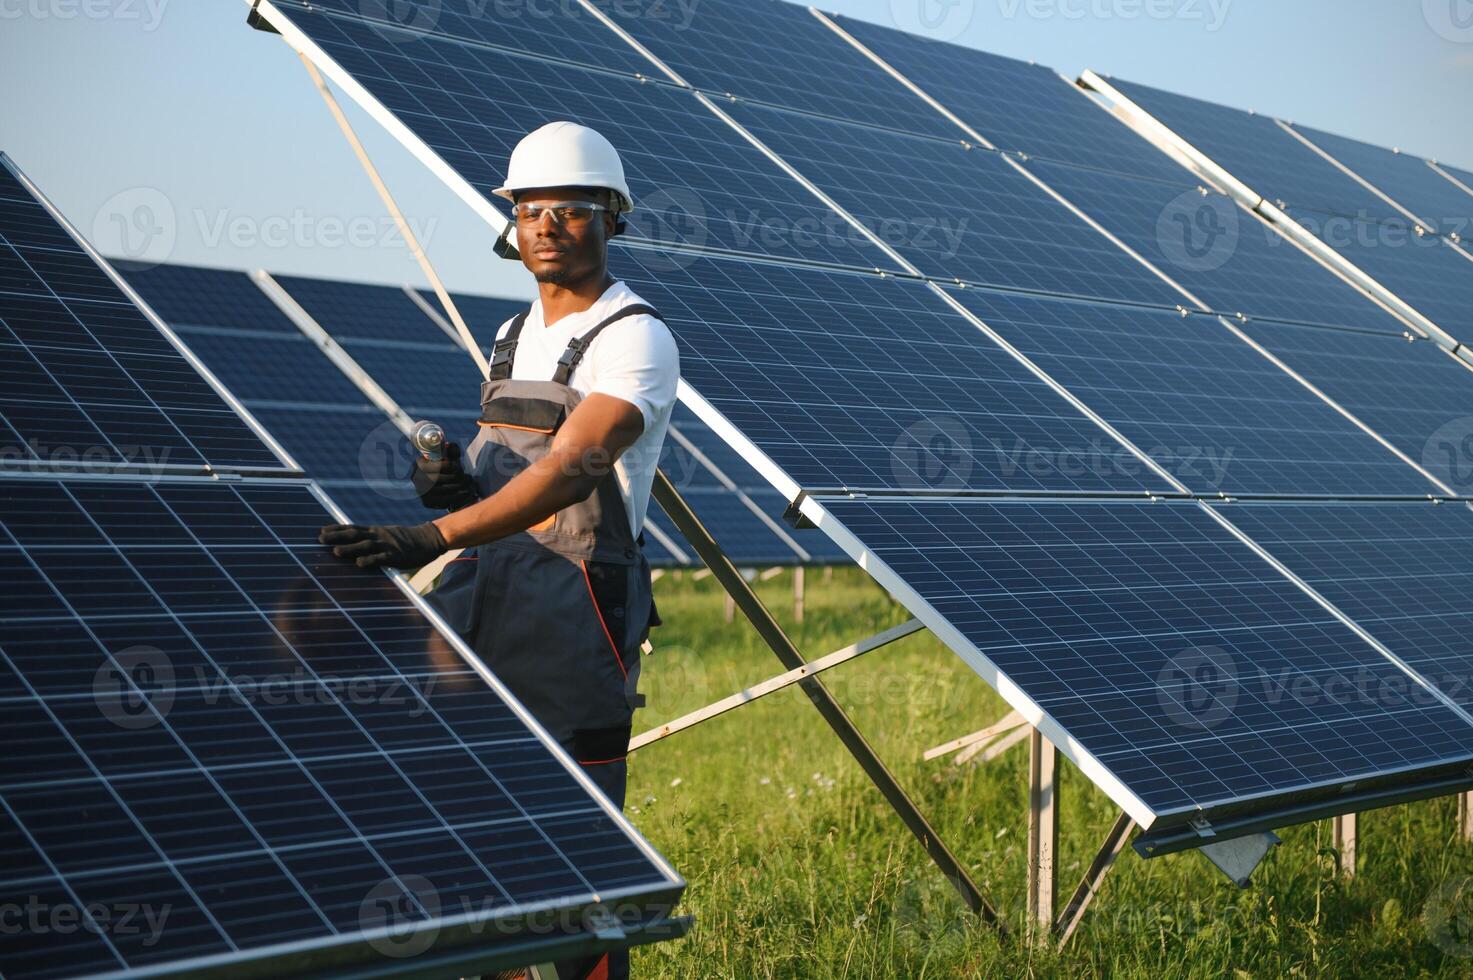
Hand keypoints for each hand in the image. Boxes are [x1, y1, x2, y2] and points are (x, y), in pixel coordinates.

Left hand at [318, 522, 446, 568]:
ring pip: (365, 545)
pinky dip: (370, 560)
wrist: (429, 539)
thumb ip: (373, 538)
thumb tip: (356, 545)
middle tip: (320, 540)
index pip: (352, 527)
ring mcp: (387, 545)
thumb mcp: (388, 535)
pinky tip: (360, 563)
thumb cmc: (407, 540)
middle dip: (337, 537)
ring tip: (335, 552)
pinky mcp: (396, 556)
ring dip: (350, 548)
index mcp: (376, 531)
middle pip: (354, 535)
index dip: (336, 529)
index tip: (321, 531)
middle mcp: (378, 536)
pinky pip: (381, 558)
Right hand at [412, 442, 479, 511]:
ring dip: (461, 487)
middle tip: (467, 477)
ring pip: (444, 491)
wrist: (436, 480)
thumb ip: (452, 449)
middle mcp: (418, 478)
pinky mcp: (427, 502)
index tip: (458, 466)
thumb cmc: (444, 465)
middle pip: (442, 479)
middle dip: (458, 478)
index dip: (452, 466)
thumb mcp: (448, 455)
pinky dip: (457, 498)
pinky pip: (444, 502)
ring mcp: (421, 492)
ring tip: (468, 484)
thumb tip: (450, 446)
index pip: (440, 466)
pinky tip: (465, 493)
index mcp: (420, 464)